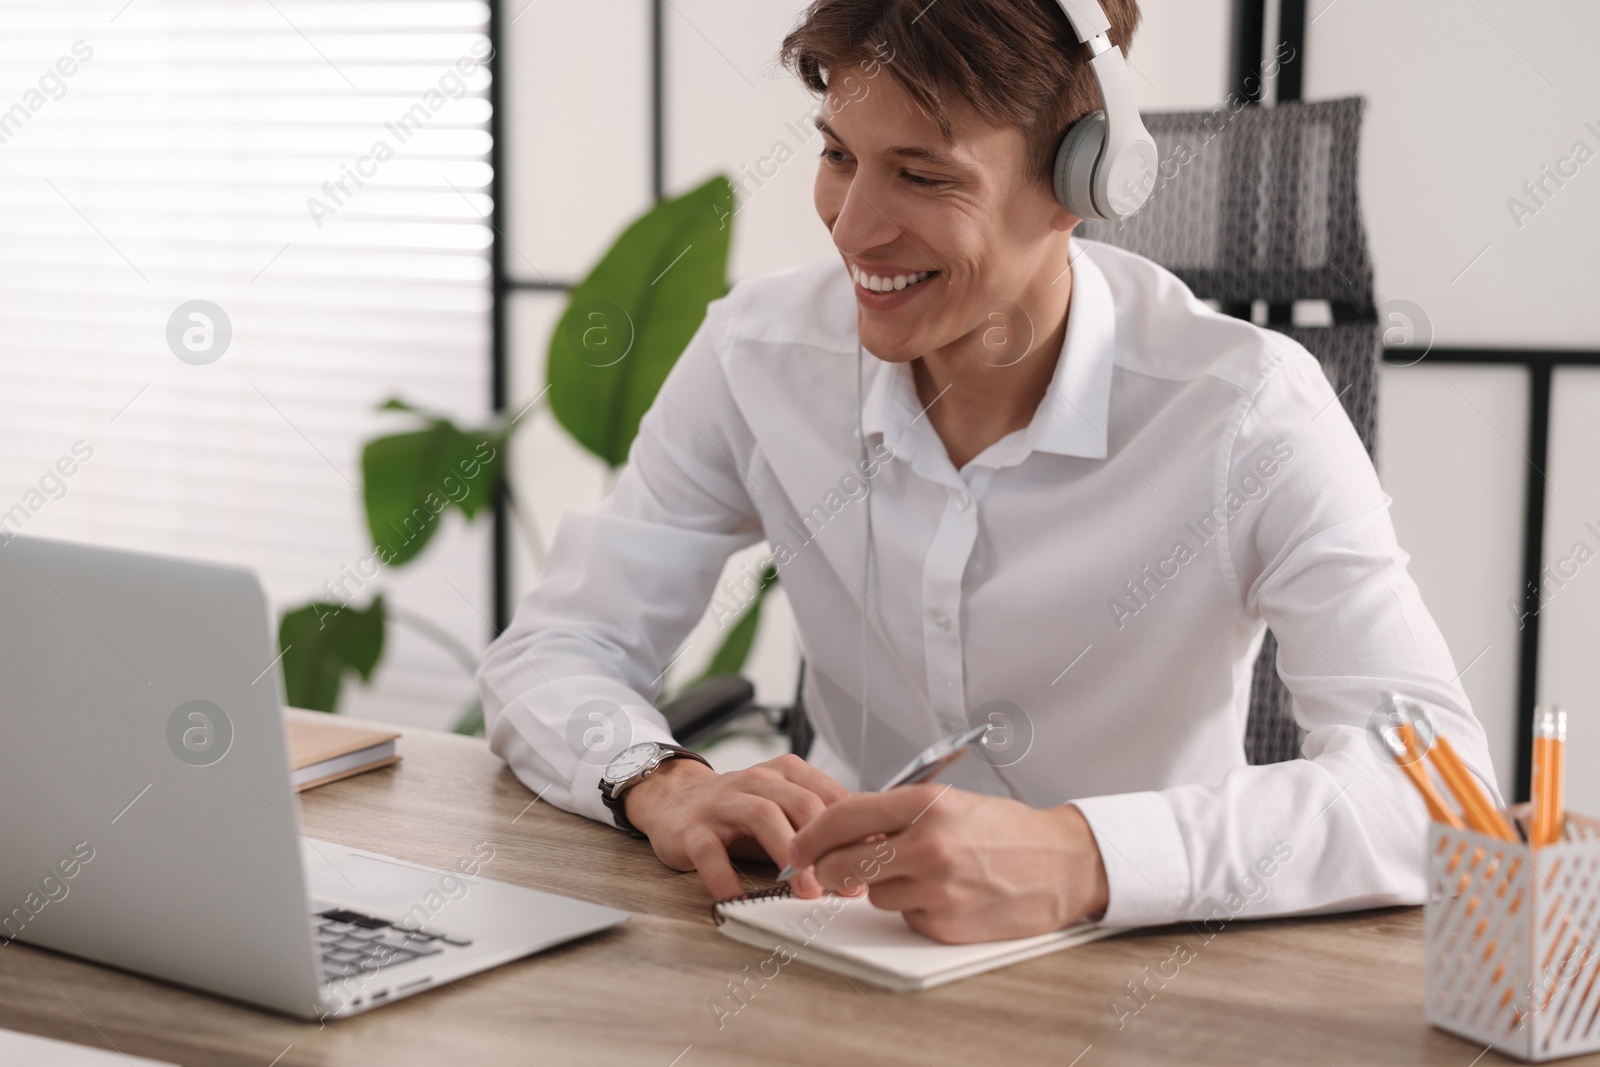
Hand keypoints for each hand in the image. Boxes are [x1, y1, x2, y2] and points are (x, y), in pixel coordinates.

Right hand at [624, 753, 850, 901]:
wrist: (674, 799)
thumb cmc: (740, 811)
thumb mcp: (784, 808)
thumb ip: (821, 825)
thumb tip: (872, 853)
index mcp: (786, 773)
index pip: (829, 796)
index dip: (854, 830)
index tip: (872, 862)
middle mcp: (756, 780)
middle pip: (801, 802)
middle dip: (827, 843)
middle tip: (846, 882)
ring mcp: (723, 803)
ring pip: (762, 817)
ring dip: (789, 854)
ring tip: (806, 890)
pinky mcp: (692, 829)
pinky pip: (711, 853)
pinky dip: (727, 878)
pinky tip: (741, 900)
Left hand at [786, 785, 1109, 942]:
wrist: (1063, 864)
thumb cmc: (1005, 830)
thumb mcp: (950, 802)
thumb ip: (894, 814)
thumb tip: (838, 829)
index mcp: (926, 806)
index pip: (842, 817)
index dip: (811, 834)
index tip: (800, 845)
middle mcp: (928, 846)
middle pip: (842, 865)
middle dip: (834, 869)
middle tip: (840, 867)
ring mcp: (937, 889)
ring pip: (872, 895)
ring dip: (884, 887)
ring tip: (922, 873)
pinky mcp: (945, 924)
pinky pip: (905, 917)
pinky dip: (914, 909)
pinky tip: (945, 895)